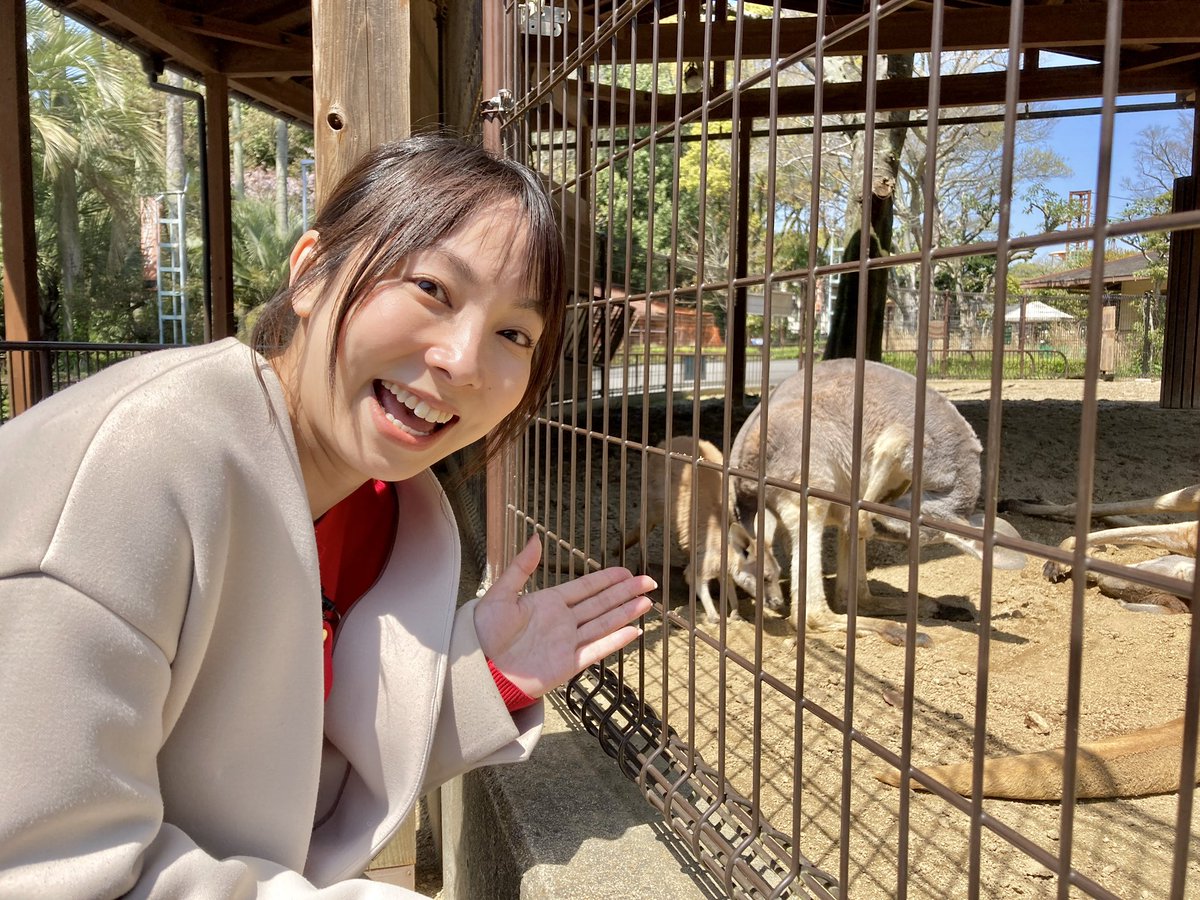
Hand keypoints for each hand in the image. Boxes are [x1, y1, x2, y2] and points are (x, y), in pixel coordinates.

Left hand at [473, 536, 655, 698]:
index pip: (585, 587)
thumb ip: (521, 568)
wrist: (480, 669)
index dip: (607, 578)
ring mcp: (567, 643)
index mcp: (549, 603)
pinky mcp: (567, 664)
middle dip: (625, 591)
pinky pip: (596, 650)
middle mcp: (563, 621)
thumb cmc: (483, 633)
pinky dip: (615, 641)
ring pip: (604, 623)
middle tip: (648, 581)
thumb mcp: (500, 594)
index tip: (626, 570)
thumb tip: (535, 538)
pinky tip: (633, 631)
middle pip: (601, 603)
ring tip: (647, 602)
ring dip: (625, 612)